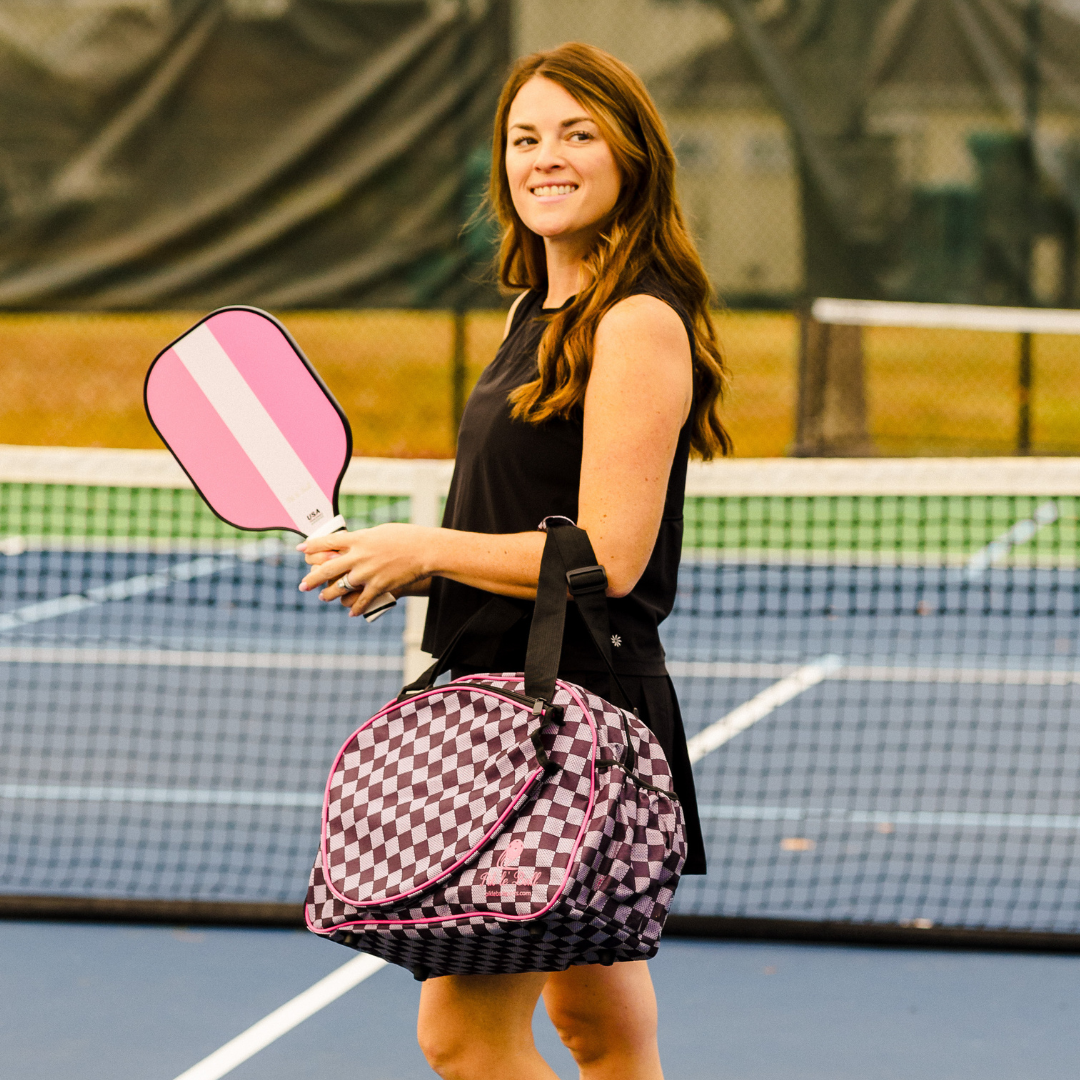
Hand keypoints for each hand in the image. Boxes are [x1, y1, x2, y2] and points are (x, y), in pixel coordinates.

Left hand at [297, 523, 436, 616]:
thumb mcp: (380, 532)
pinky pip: (361, 601)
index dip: (311, 546)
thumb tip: (350, 543)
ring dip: (329, 594)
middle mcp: (358, 556)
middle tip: (302, 585)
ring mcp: (367, 573)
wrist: (425, 551)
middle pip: (326, 569)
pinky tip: (351, 612)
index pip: (327, 542)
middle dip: (311, 578)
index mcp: (357, 539)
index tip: (300, 549)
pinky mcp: (378, 586)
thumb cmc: (406, 537)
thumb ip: (362, 539)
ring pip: (340, 588)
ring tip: (323, 597)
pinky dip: (355, 608)